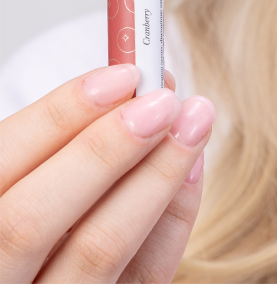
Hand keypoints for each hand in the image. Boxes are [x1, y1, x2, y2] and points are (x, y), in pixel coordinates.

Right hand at [0, 64, 215, 283]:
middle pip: (34, 218)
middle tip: (164, 100)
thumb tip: (141, 91)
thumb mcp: (35, 167)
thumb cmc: (38, 200)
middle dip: (108, 148)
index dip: (61, 113)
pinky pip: (145, 276)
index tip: (123, 74)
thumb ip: (67, 139)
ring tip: (195, 122)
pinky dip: (173, 220)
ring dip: (156, 176)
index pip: (0, 162)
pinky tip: (191, 171)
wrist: (43, 265)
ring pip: (97, 250)